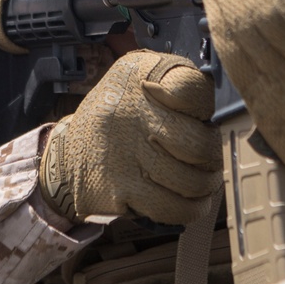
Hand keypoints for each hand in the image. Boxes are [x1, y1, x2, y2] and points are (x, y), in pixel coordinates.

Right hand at [38, 51, 221, 224]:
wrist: (66, 152)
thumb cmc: (119, 113)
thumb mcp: (140, 74)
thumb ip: (181, 78)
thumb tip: (218, 100)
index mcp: (140, 77)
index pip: (193, 89)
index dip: (210, 108)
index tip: (206, 118)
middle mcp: (131, 114)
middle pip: (202, 144)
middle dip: (215, 155)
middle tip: (212, 157)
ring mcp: (126, 156)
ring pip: (193, 181)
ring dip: (206, 185)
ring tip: (204, 179)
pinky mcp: (121, 192)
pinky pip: (173, 209)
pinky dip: (190, 208)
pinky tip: (191, 201)